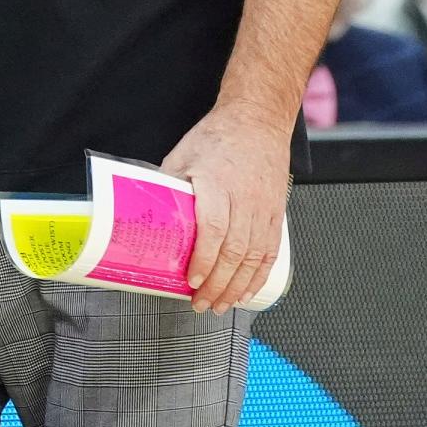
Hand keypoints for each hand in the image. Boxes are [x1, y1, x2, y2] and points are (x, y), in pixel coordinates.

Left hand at [160, 104, 290, 314]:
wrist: (257, 120)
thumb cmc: (219, 136)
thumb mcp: (184, 155)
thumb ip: (171, 187)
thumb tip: (150, 215)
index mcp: (217, 182)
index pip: (212, 228)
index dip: (203, 259)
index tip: (191, 279)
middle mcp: (244, 198)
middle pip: (233, 251)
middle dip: (217, 284)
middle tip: (201, 303)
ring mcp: (263, 208)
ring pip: (253, 257)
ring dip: (237, 287)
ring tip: (221, 305)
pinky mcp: (276, 213)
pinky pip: (270, 251)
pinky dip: (259, 276)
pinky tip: (247, 291)